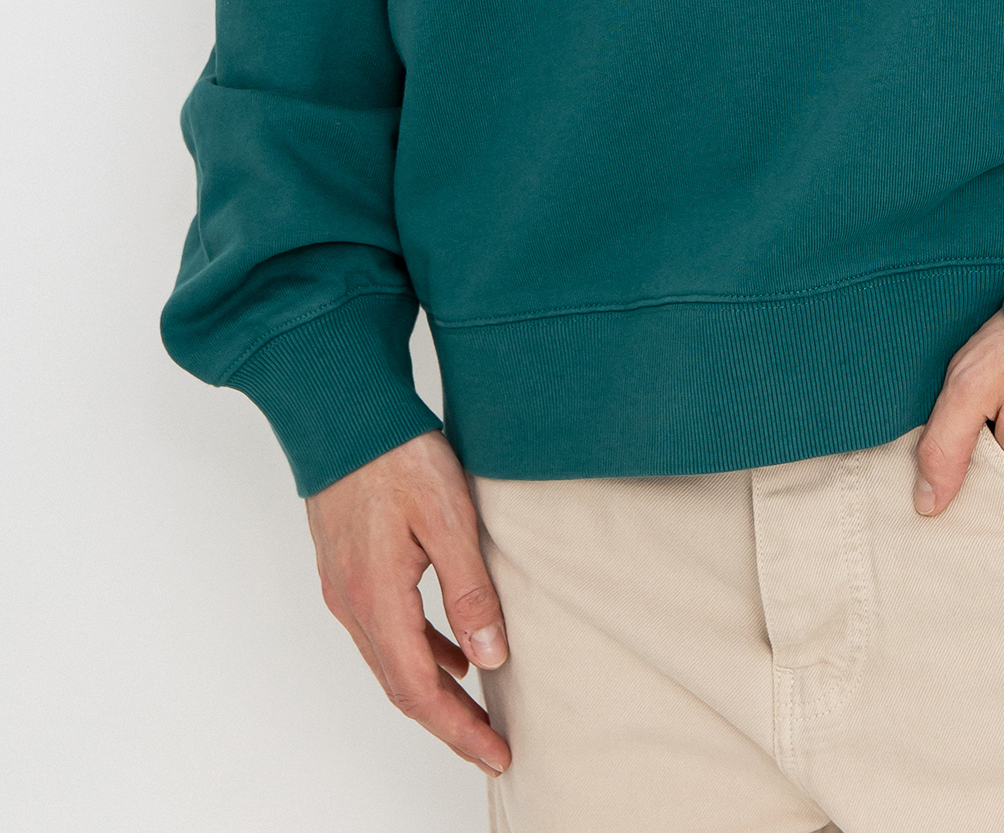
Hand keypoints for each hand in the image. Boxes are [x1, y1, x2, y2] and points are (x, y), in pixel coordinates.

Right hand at [305, 429, 510, 776]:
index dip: (458, 729)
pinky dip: (419, 653)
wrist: (345, 413)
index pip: (418, 690)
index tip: (496, 753)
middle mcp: (353, 605)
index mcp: (377, 600)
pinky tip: (453, 651)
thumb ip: (470, 587)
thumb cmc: (396, 454)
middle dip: (448, 723)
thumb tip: (492, 654)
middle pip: (401, 688)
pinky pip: (385, 632)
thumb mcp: (448, 517)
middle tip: (492, 744)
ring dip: (434, 691)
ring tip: (479, 708)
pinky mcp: (348, 569)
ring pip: (391, 662)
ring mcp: (345, 588)